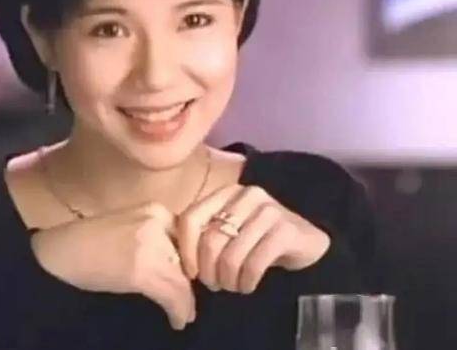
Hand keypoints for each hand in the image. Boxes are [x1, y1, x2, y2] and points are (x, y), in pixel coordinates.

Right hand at [30, 202, 195, 329]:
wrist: (58, 253)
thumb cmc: (89, 243)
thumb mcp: (131, 228)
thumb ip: (157, 237)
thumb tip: (182, 264)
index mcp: (156, 209)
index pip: (189, 239)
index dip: (192, 262)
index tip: (191, 279)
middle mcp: (157, 221)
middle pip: (189, 258)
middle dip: (189, 281)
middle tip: (189, 300)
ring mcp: (151, 244)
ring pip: (183, 279)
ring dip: (186, 301)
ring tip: (185, 314)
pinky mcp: (143, 269)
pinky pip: (174, 295)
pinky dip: (179, 311)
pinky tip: (177, 320)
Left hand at [176, 184, 330, 292]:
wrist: (306, 244)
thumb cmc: (258, 241)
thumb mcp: (229, 232)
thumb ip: (204, 235)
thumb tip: (172, 256)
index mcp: (225, 192)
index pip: (190, 219)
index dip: (185, 250)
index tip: (190, 273)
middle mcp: (246, 195)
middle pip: (210, 240)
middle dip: (208, 271)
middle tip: (215, 286)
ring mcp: (268, 210)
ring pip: (231, 255)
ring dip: (228, 280)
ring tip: (232, 287)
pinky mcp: (286, 230)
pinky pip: (254, 263)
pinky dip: (247, 281)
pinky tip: (248, 286)